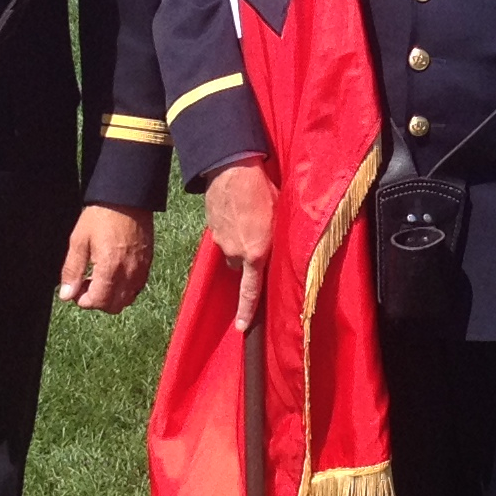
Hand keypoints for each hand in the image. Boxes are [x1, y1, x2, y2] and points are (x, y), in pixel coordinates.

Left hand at [56, 205, 152, 313]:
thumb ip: (72, 271)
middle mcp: (128, 273)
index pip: (98, 302)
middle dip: (98, 301)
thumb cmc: (102, 216)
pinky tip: (114, 272)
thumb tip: (67, 294)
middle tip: (87, 284)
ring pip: (127, 299)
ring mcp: (141, 269)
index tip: (76, 289)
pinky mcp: (148, 263)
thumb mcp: (79, 241)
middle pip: (114, 306)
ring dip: (112, 296)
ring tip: (101, 277)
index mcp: (110, 268)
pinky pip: (137, 287)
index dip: (83, 300)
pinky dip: (125, 288)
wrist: (127, 199)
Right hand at [202, 161, 278, 332]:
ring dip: (240, 242)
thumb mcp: (280, 215)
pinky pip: (223, 237)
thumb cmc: (262, 189)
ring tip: (249, 220)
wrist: (231, 167)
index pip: (251, 291)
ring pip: (231, 251)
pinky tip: (238, 212)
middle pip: (241, 267)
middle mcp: (235, 252)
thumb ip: (278, 239)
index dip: (247, 310)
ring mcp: (220, 241)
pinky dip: (231, 229)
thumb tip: (283, 250)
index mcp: (255, 254)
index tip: (242, 328)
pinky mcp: (211, 228)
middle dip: (249, 260)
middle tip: (259, 240)